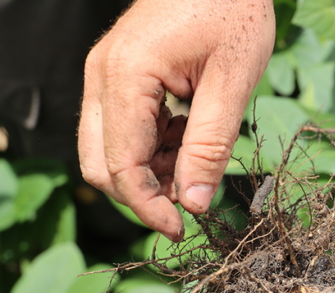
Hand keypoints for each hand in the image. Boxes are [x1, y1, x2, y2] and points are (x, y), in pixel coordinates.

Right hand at [78, 0, 274, 240]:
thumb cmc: (233, 11)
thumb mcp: (232, 83)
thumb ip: (210, 147)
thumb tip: (196, 205)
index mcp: (125, 76)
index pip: (121, 167)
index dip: (150, 208)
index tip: (185, 229)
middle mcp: (101, 76)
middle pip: (101, 165)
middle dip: (144, 194)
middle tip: (193, 199)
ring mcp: (105, 74)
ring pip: (108, 151)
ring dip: (150, 172)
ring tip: (197, 160)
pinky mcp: (118, 75)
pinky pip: (121, 130)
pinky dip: (151, 149)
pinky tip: (187, 137)